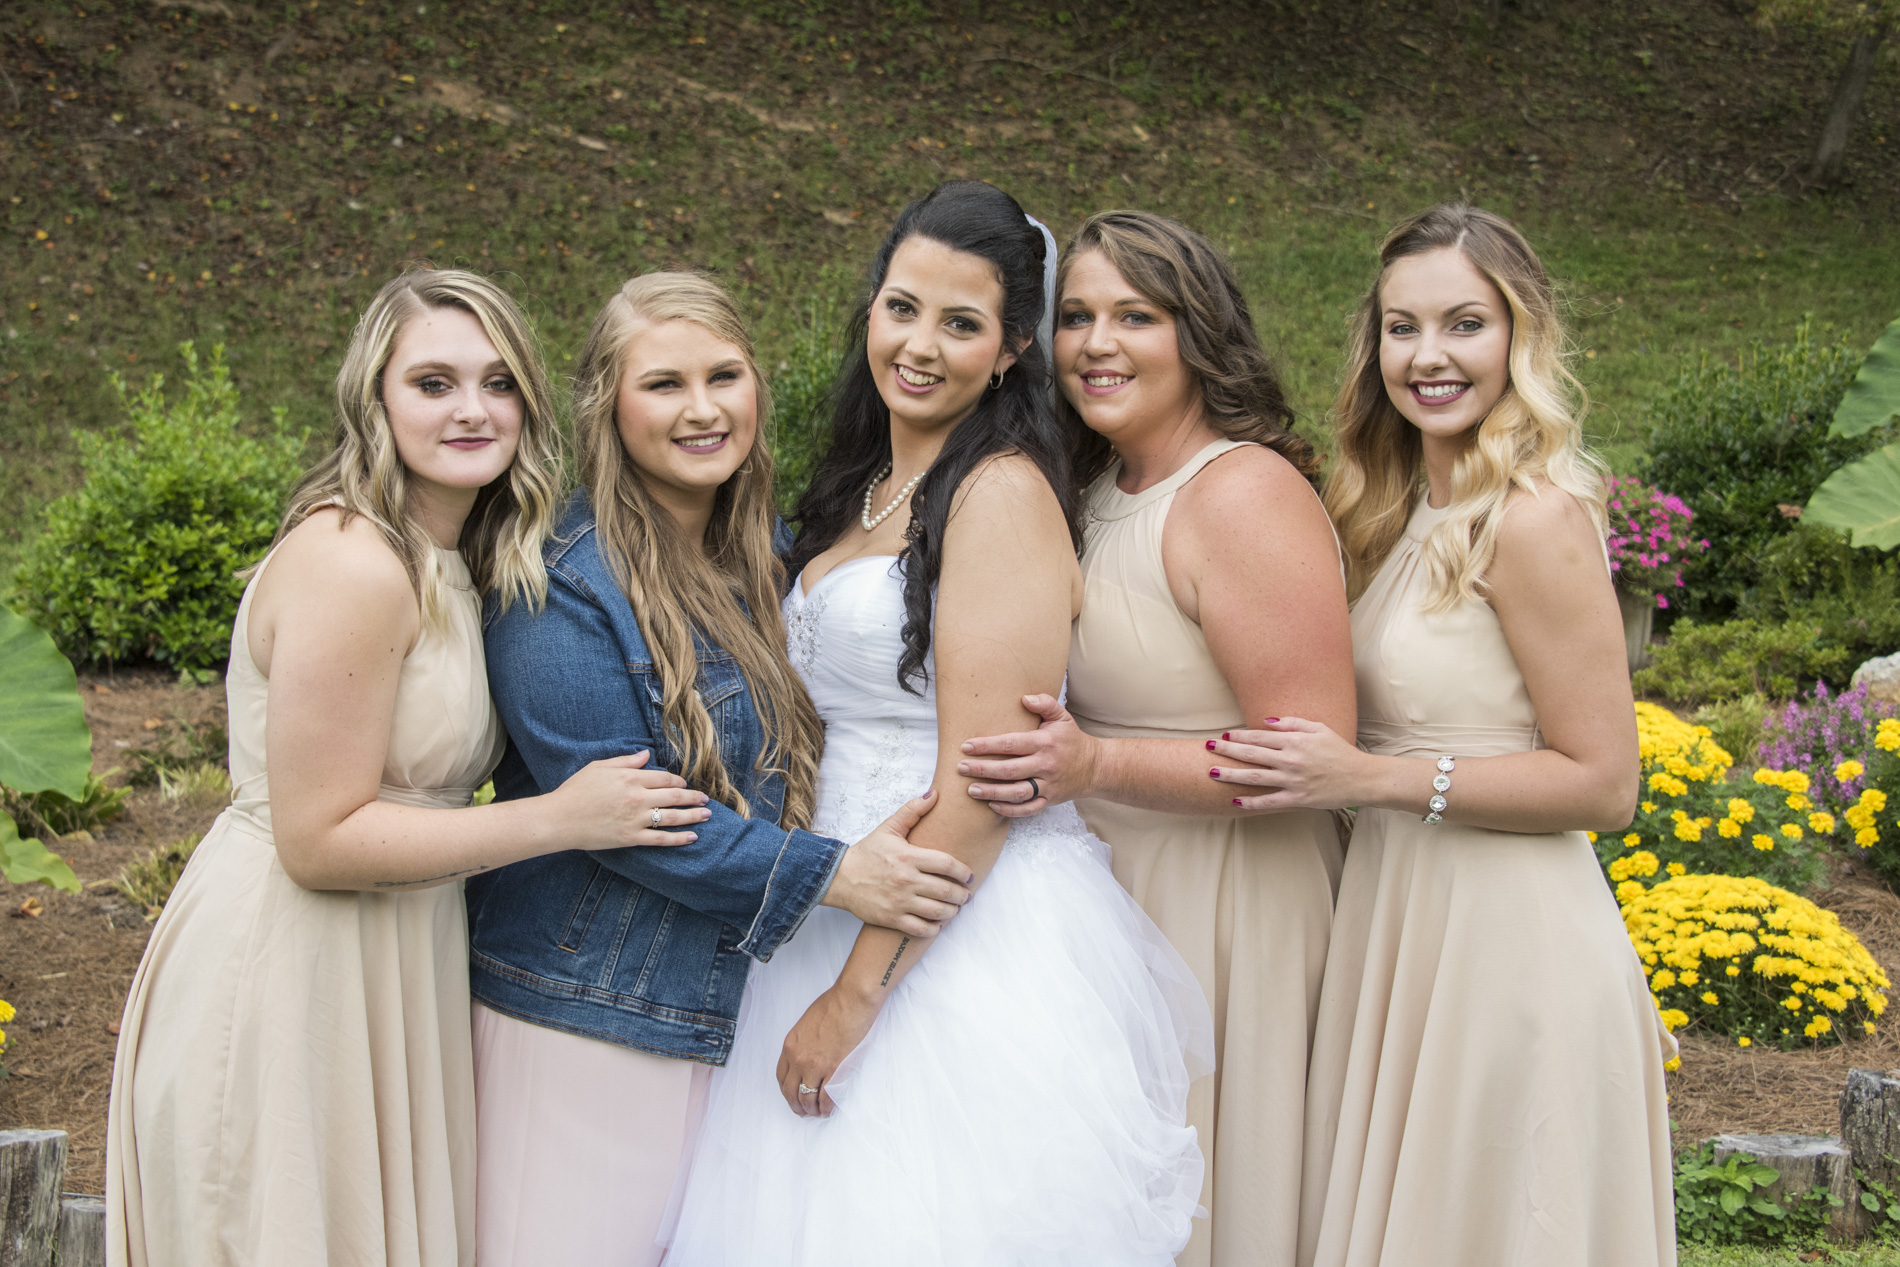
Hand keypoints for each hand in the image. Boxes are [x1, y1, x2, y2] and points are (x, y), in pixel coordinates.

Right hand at [551, 751, 710, 849]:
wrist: (559, 819)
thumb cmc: (576, 790)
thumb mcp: (599, 767)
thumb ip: (625, 761)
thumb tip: (646, 755)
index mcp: (630, 777)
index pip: (665, 778)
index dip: (679, 781)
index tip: (685, 784)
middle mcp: (638, 797)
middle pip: (675, 795)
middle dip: (693, 797)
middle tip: (705, 799)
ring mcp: (636, 819)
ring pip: (673, 817)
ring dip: (694, 815)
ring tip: (707, 814)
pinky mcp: (631, 838)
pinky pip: (661, 839)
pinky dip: (679, 838)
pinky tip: (692, 837)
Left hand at [777, 983, 880, 1116]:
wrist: (851, 1001)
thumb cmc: (834, 1004)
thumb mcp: (808, 1022)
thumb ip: (804, 1040)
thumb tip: (810, 1051)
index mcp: (790, 1045)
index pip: (781, 1075)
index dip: (786, 1089)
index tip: (792, 1094)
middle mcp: (798, 1058)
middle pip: (790, 1091)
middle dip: (795, 1104)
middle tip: (802, 1111)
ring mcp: (815, 1066)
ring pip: (806, 1098)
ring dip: (811, 1109)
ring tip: (817, 1113)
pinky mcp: (833, 1070)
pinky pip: (825, 1097)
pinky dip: (826, 1107)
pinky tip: (828, 1110)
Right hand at [822, 791, 972, 937]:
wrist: (839, 877)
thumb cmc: (867, 853)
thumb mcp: (888, 828)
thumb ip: (912, 811)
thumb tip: (934, 794)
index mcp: (909, 857)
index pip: (948, 865)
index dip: (964, 872)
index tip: (970, 877)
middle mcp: (906, 880)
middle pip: (947, 891)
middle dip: (963, 895)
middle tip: (966, 895)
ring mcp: (899, 901)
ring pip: (938, 912)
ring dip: (952, 912)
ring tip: (955, 908)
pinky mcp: (892, 919)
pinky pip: (921, 929)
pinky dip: (934, 928)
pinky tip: (937, 922)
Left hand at [957, 694, 1099, 818]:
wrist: (1096, 767)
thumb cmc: (1072, 740)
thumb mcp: (1062, 717)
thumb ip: (1045, 703)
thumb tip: (1024, 698)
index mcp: (1045, 743)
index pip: (1011, 744)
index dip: (987, 746)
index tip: (966, 746)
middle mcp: (1046, 765)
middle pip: (1010, 770)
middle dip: (983, 770)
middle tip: (961, 768)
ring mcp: (1048, 785)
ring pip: (1017, 793)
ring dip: (992, 792)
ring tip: (971, 790)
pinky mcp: (1050, 800)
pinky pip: (1028, 809)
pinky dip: (1010, 810)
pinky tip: (992, 805)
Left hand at [1208, 717, 1369, 810]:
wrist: (1362, 778)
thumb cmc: (1340, 752)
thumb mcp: (1320, 729)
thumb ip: (1293, 723)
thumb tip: (1267, 720)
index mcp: (1295, 742)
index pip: (1260, 737)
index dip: (1239, 736)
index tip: (1224, 735)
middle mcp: (1291, 760)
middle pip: (1252, 755)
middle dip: (1227, 751)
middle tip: (1208, 748)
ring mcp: (1293, 781)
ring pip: (1255, 778)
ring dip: (1231, 775)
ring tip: (1212, 772)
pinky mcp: (1297, 800)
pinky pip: (1270, 802)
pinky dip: (1251, 802)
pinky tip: (1235, 801)